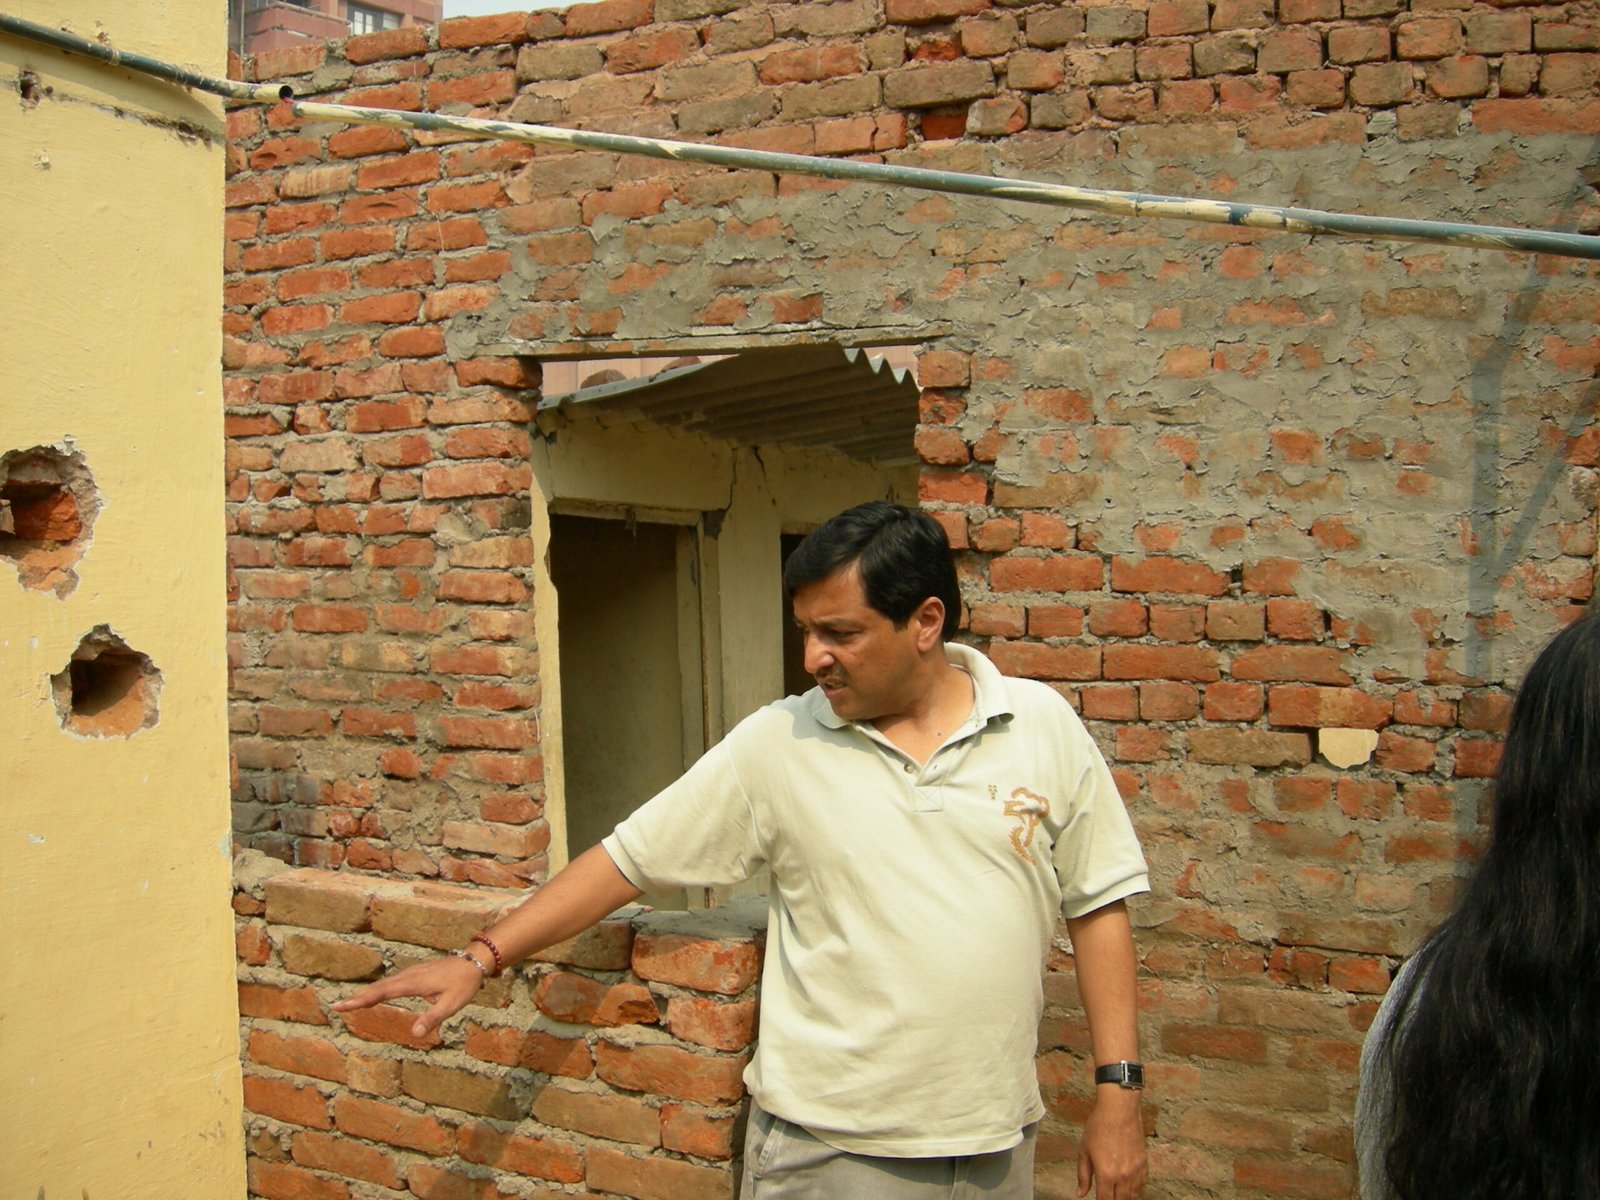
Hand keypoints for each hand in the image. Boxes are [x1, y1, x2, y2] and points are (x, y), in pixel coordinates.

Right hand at [332, 954, 484, 1037]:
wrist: (474, 961)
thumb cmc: (464, 983)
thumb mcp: (452, 1004)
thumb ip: (433, 1018)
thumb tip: (414, 1034)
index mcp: (414, 983)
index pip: (382, 992)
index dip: (362, 1000)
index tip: (343, 1004)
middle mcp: (409, 976)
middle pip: (378, 987)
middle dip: (357, 997)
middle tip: (337, 1006)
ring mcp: (411, 974)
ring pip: (384, 984)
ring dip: (366, 993)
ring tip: (348, 1003)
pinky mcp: (415, 975)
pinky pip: (392, 983)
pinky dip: (378, 989)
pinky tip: (373, 995)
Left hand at [1077, 1087, 1145, 1199]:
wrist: (1119, 1110)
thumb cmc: (1099, 1127)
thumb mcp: (1084, 1151)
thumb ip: (1083, 1175)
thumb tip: (1080, 1193)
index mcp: (1106, 1174)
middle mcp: (1123, 1177)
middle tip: (1107, 1196)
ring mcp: (1136, 1171)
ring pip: (1133, 1197)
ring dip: (1125, 1198)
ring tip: (1118, 1195)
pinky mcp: (1144, 1164)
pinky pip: (1142, 1185)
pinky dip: (1136, 1191)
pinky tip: (1130, 1189)